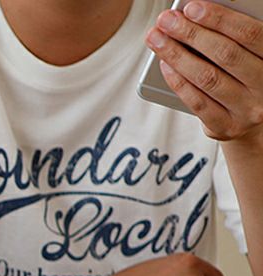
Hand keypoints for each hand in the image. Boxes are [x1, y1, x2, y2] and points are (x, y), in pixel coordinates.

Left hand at [146, 1, 262, 142]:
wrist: (257, 126)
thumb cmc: (249, 80)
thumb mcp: (253, 58)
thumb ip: (235, 41)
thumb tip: (196, 18)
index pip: (249, 33)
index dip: (219, 19)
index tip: (191, 7)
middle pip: (225, 54)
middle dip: (191, 34)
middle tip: (166, 21)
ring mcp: (247, 110)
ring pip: (207, 78)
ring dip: (177, 56)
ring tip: (158, 40)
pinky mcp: (226, 128)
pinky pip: (197, 102)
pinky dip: (178, 82)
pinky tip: (165, 66)